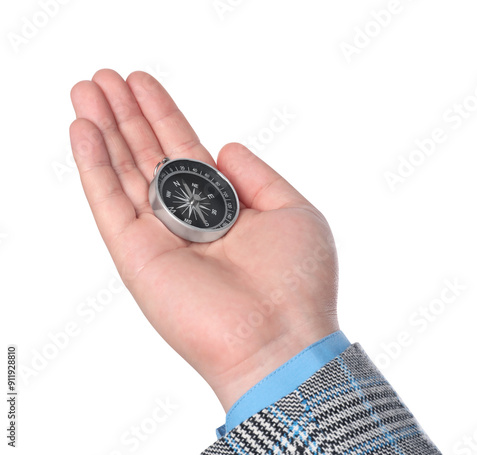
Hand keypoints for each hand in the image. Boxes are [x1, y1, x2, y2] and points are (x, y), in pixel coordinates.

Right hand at [69, 69, 338, 410]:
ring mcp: (159, 237)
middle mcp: (187, 220)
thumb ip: (257, 176)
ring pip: (123, 172)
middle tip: (103, 77)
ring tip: (85, 89)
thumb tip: (224, 146)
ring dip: (103, 129)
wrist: (279, 340)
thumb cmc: (297, 281)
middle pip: (148, 156)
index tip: (142, 83)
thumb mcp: (292, 210)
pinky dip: (93, 165)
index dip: (163, 115)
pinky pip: (109, 202)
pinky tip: (82, 130)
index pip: (184, 151)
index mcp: (223, 209)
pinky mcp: (136, 256)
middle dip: (126, 115)